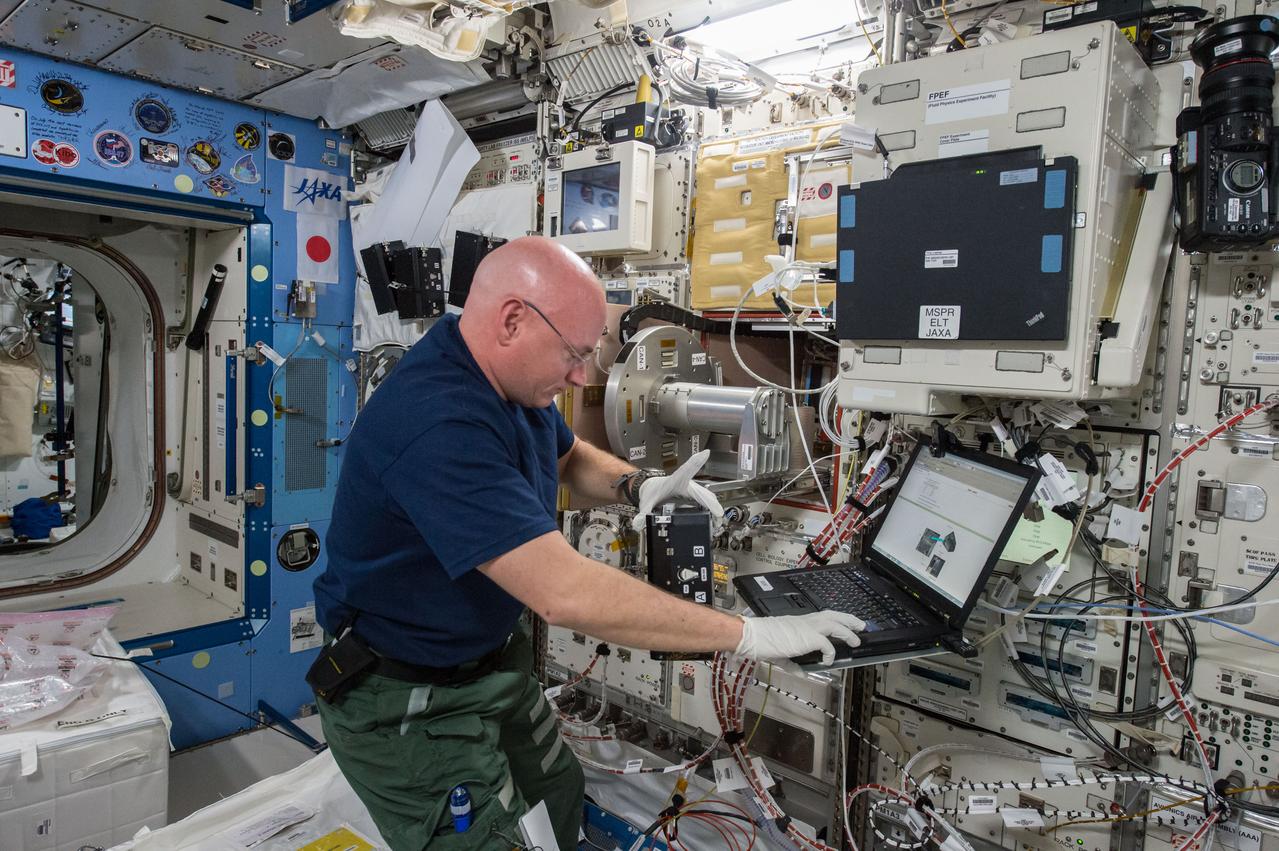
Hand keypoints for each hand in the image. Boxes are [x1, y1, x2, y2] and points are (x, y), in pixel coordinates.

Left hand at [631, 449, 724, 529]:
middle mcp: (685, 483)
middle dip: (710, 501)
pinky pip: (705, 500)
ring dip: (713, 505)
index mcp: (674, 481)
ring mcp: (691, 489)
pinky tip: (715, 515)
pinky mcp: (693, 495)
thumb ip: (642, 514)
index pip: (686, 470)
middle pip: (701, 490)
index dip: (696, 462)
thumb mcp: (646, 503)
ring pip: (706, 495)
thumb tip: (638, 523)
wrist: (651, 490)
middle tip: (718, 512)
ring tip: (718, 517)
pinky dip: (711, 507)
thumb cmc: (651, 492)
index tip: (705, 453)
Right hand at [735, 611, 864, 664]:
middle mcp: (806, 621)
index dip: (836, 620)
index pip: (823, 617)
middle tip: (861, 625)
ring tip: (856, 640)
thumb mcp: (781, 654)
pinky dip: (831, 653)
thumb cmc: (762, 641)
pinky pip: (827, 645)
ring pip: (835, 624)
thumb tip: (802, 674)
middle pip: (833, 615)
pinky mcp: (809, 637)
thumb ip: (793, 663)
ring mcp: (808, 628)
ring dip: (847, 632)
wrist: (754, 636)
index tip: (845, 624)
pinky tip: (829, 661)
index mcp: (800, 622)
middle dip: (848, 619)